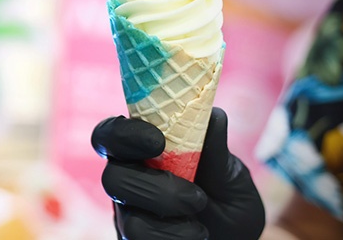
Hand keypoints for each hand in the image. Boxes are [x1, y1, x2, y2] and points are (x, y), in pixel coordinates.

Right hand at [92, 108, 264, 239]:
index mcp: (143, 154)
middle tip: (196, 197)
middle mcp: (129, 182)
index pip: (111, 135)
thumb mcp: (231, 179)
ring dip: (170, 221)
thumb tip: (212, 114)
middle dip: (154, 188)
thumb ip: (217, 152)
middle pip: (112, 178)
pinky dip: (172, 239)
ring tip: (201, 224)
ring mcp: (129, 216)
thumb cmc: (229, 207)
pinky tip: (195, 236)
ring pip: (128, 218)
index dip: (123, 134)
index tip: (157, 142)